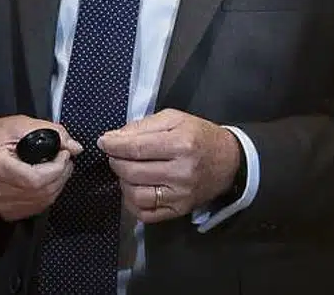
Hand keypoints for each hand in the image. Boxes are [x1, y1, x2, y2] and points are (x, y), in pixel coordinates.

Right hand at [0, 115, 81, 221]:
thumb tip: (74, 147)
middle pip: (41, 192)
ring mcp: (0, 204)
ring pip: (42, 202)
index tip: (64, 154)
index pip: (34, 179)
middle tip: (65, 158)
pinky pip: (36, 208)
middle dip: (61, 174)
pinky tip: (49, 181)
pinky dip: (48, 194)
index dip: (56, 168)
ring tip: (59, 167)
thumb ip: (50, 131)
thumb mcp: (19, 124)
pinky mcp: (6, 211)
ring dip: (58, 184)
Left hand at [98, 108, 240, 223]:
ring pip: (135, 194)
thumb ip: (143, 126)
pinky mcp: (179, 211)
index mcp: (181, 144)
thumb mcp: (176, 119)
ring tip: (127, 171)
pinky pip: (145, 213)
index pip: (136, 148)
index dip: (114, 146)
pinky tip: (135, 188)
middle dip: (116, 162)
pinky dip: (132, 202)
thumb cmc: (200, 136)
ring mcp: (180, 195)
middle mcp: (181, 172)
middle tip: (116, 155)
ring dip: (123, 182)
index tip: (103, 142)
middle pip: (132, 172)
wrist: (230, 162)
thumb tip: (113, 138)